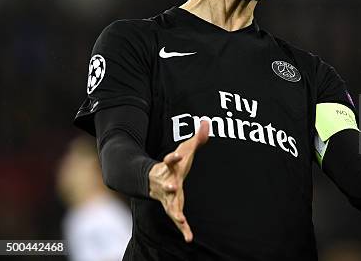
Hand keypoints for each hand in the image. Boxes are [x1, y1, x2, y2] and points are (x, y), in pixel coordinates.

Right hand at [148, 120, 209, 241]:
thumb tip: (207, 121)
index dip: (173, 157)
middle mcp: (166, 182)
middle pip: (166, 184)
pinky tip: (189, 237)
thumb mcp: (185, 149)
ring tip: (180, 219)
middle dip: (168, 185)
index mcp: (170, 168)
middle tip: (172, 187)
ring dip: (175, 212)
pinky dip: (183, 228)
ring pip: (169, 205)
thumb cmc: (174, 164)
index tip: (177, 154)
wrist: (152, 180)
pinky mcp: (171, 207)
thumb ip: (197, 138)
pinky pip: (177, 220)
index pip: (170, 160)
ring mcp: (167, 197)